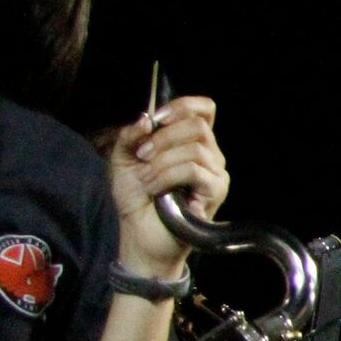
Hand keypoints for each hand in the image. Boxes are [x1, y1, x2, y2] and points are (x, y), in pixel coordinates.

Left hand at [106, 96, 229, 278]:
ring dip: (161, 161)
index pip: (204, 109)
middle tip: (142, 155)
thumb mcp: (124, 160)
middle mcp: (210, 155)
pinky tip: (154, 188)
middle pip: (198, 125)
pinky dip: (167, 175)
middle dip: (164, 137)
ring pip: (194, 148)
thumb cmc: (137, 199)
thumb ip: (131, 135)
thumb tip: (145, 118)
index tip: (156, 120)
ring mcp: (216, 174)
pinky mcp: (214, 192)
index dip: (182, 106)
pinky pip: (193, 170)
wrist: (140, 235)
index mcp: (192, 142)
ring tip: (145, 178)